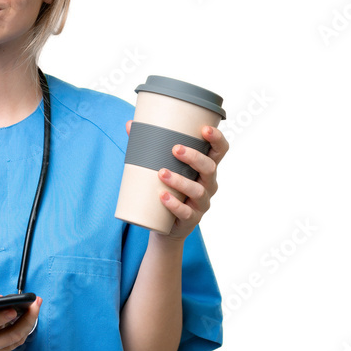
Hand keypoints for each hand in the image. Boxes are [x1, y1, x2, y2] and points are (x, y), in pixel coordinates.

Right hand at [0, 273, 42, 350]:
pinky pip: (6, 347)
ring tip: (34, 310)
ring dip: (26, 326)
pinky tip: (19, 320)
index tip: (23, 302)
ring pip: (13, 343)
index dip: (10, 312)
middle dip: (29, 319)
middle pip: (12, 336)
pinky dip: (15, 334)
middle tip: (37, 303)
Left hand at [125, 121, 228, 241]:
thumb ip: (147, 147)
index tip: (205, 129)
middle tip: (175, 149)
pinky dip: (174, 204)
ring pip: (198, 191)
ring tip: (161, 173)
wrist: (164, 226)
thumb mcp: (160, 167)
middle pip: (210, 168)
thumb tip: (130, 124)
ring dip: (180, 181)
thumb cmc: (166, 188)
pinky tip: (163, 197)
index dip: (217, 139)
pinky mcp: (191, 219)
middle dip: (194, 157)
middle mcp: (208, 184)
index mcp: (205, 168)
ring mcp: (201, 203)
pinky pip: (186, 213)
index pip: (220, 151)